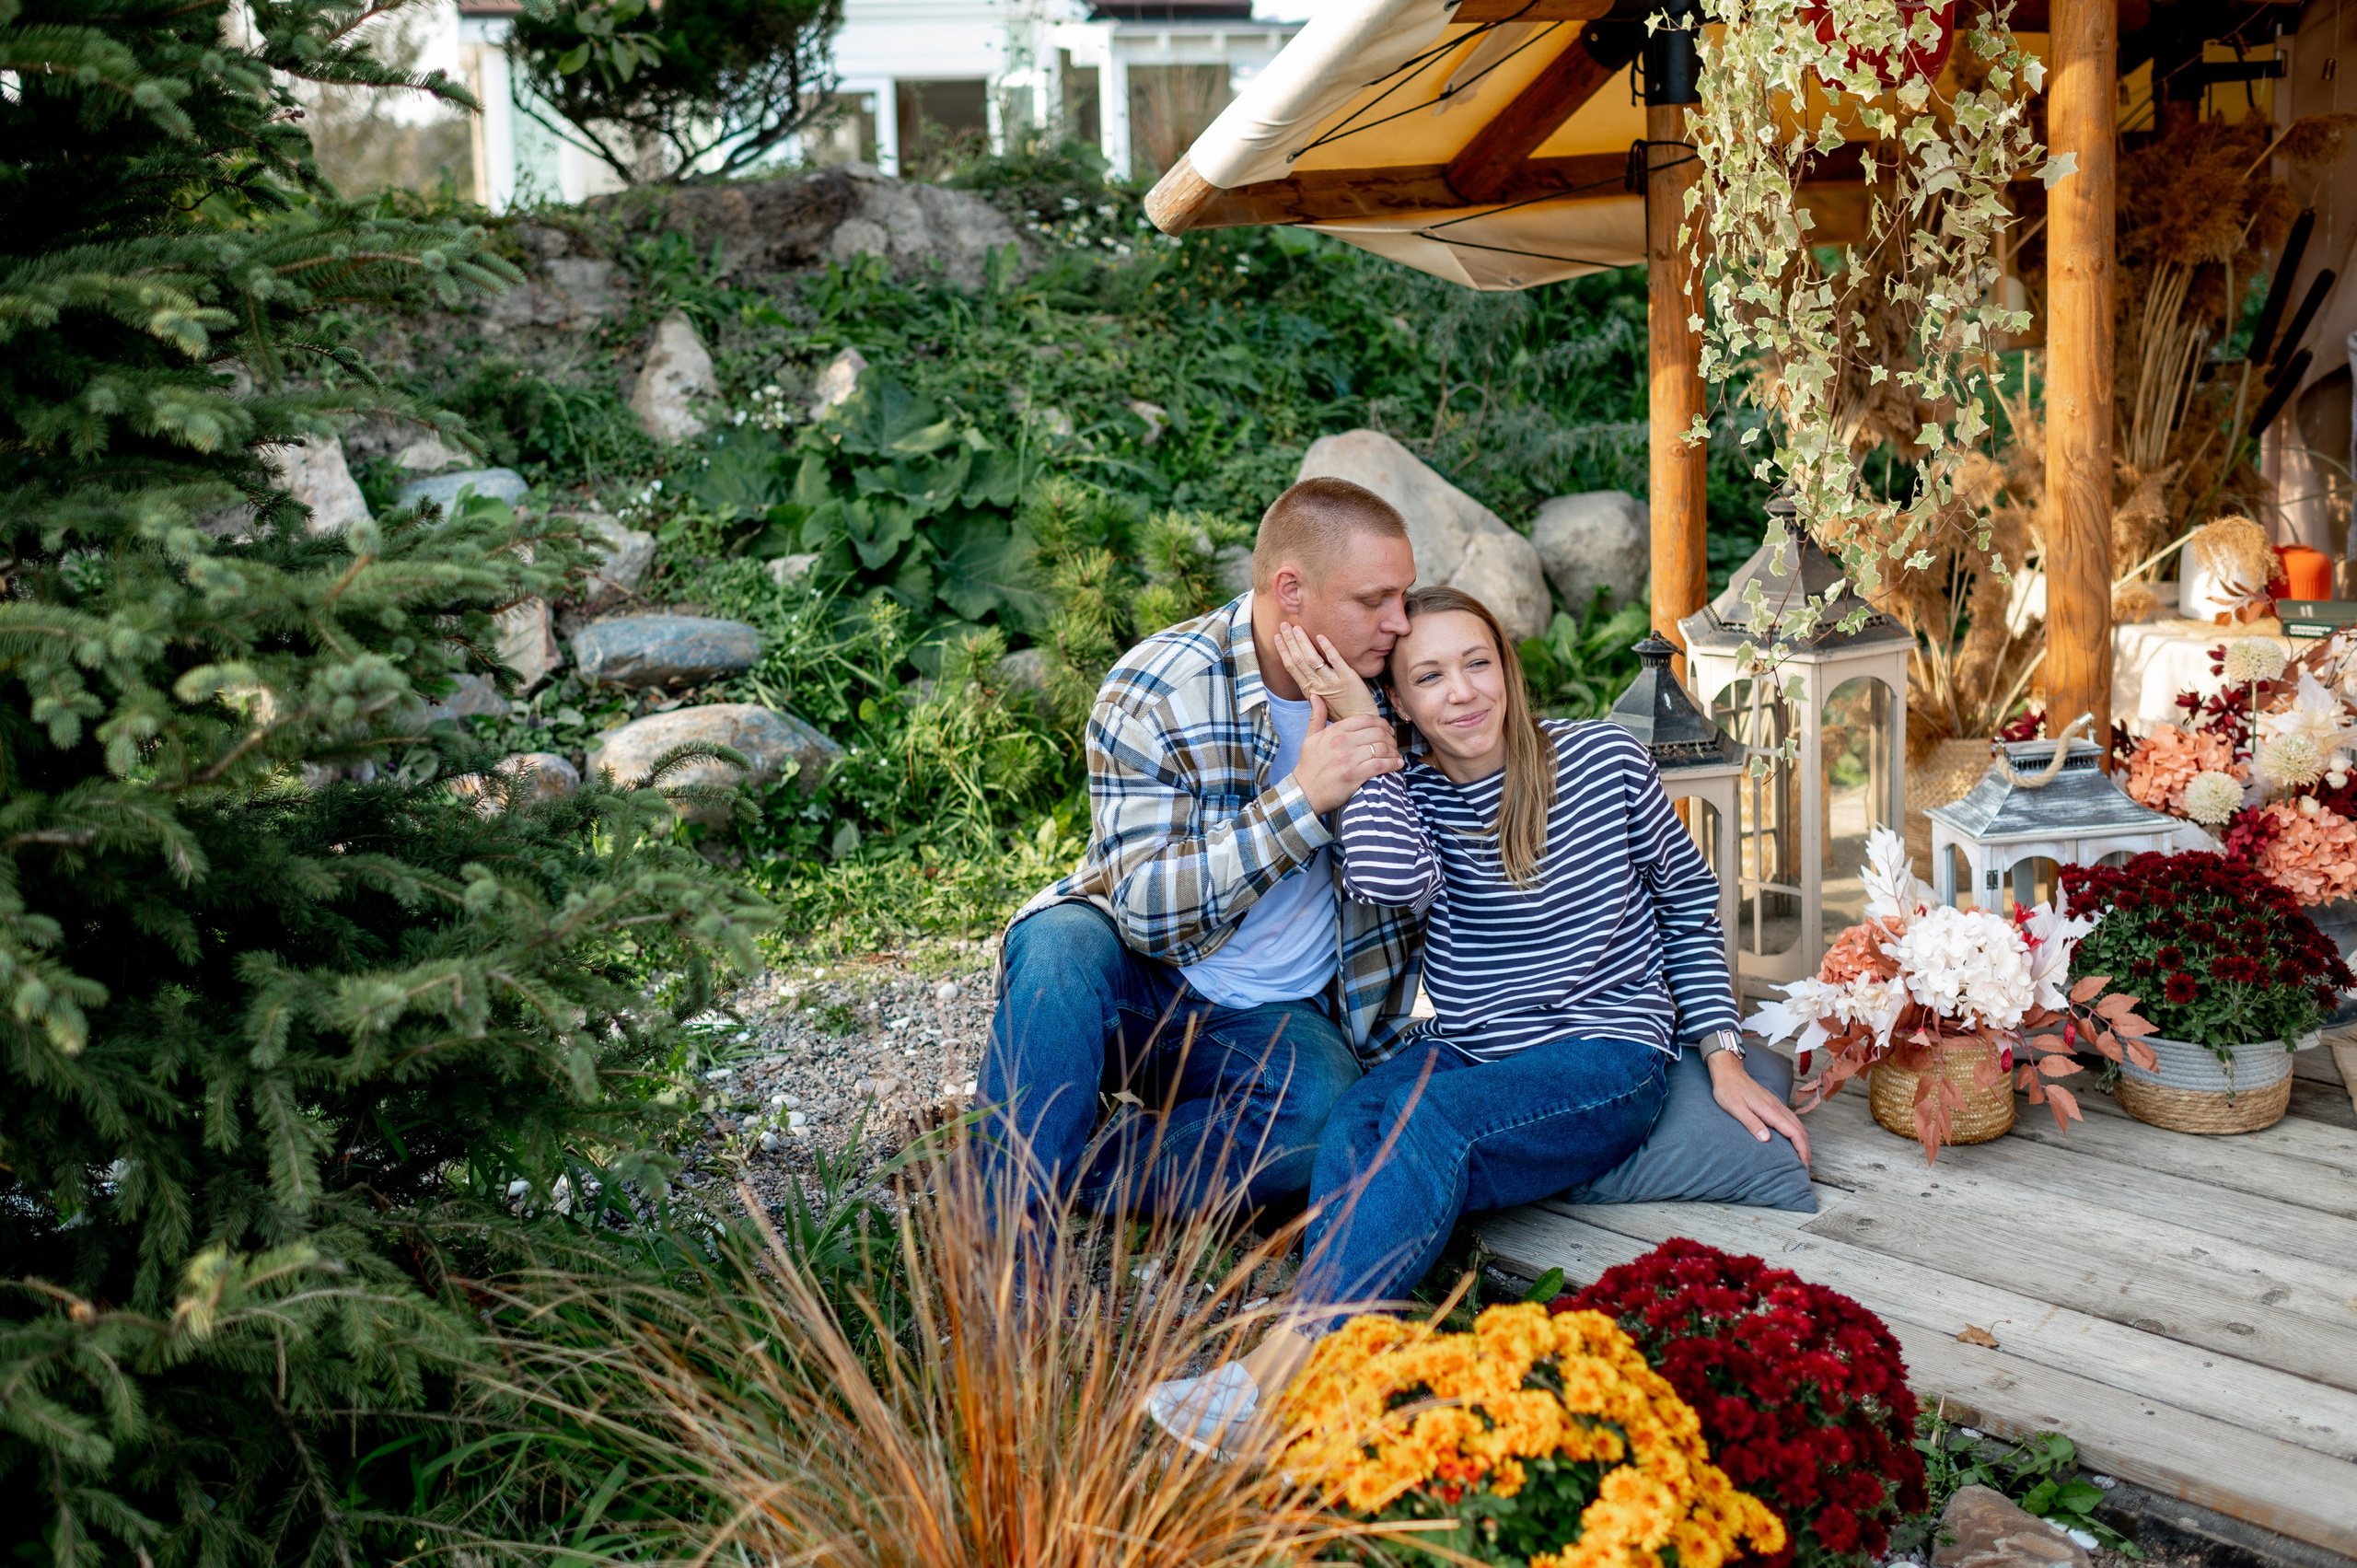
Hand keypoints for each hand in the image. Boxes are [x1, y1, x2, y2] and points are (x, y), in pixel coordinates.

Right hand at [1275, 622, 1380, 720]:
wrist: (1360, 721)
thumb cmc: (1341, 712)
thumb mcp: (1320, 701)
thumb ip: (1311, 686)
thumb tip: (1302, 670)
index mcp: (1309, 690)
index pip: (1292, 667)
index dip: (1283, 651)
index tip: (1277, 637)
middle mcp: (1318, 686)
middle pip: (1299, 660)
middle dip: (1290, 641)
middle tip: (1284, 624)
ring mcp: (1333, 682)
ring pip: (1313, 660)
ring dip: (1303, 642)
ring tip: (1297, 627)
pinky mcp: (1348, 679)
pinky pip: (1336, 662)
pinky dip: (1328, 648)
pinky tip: (1321, 636)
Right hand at [1293, 696, 1400, 813]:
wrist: (1304, 793)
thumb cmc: (1308, 767)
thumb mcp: (1309, 739)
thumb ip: (1316, 717)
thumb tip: (1316, 696)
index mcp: (1334, 731)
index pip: (1366, 719)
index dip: (1382, 723)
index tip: (1387, 730)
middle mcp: (1342, 742)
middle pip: (1377, 733)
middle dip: (1390, 738)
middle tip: (1393, 744)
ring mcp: (1349, 759)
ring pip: (1381, 748)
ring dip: (1393, 751)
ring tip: (1396, 755)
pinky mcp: (1355, 775)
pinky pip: (1381, 765)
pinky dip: (1393, 764)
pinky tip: (1397, 764)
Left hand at [1708, 1048, 1811, 1167]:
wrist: (1728, 1072)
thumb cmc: (1728, 1090)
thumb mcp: (1735, 1108)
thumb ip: (1751, 1123)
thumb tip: (1766, 1139)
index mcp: (1770, 1111)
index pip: (1794, 1133)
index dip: (1801, 1150)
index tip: (1803, 1165)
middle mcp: (1778, 1108)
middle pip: (1800, 1131)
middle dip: (1805, 1150)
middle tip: (1804, 1168)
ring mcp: (1777, 1106)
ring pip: (1798, 1125)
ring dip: (1803, 1142)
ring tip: (1801, 1158)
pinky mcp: (1773, 1105)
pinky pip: (1792, 1120)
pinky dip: (1797, 1133)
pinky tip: (1792, 1140)